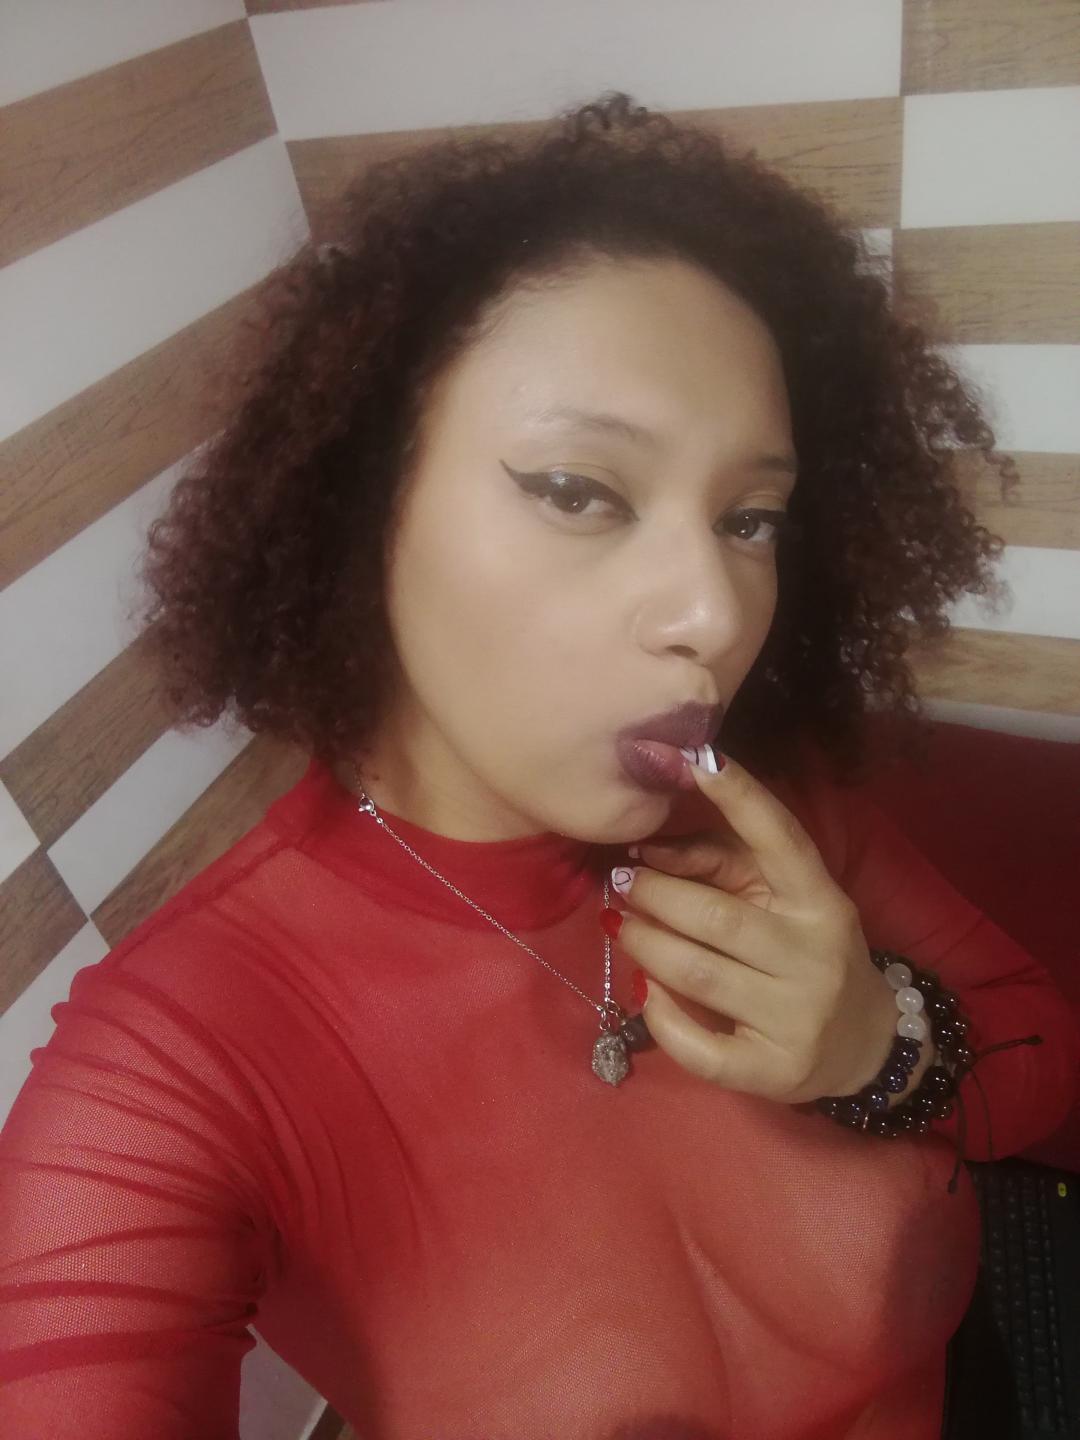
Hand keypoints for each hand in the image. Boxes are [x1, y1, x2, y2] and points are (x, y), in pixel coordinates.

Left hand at [613, 747, 903, 1104]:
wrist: (864, 1046)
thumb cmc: (806, 955)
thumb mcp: (786, 904)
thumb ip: (726, 869)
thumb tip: (648, 851)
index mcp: (820, 901)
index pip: (781, 839)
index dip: (740, 796)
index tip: (696, 758)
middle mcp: (814, 954)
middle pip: (714, 916)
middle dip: (654, 894)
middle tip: (619, 881)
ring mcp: (796, 1016)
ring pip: (696, 973)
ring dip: (643, 944)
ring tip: (618, 924)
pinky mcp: (774, 1070)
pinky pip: (699, 1045)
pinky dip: (661, 1018)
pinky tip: (644, 993)